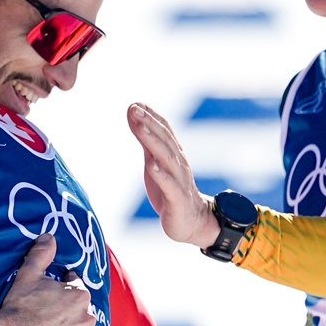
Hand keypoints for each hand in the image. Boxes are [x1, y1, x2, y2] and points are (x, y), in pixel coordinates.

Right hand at [0, 234, 93, 325]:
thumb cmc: (19, 307)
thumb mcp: (28, 275)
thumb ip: (42, 254)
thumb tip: (49, 237)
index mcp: (79, 296)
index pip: (75, 285)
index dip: (61, 287)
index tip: (48, 293)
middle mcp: (86, 318)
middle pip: (78, 309)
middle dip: (66, 309)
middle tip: (45, 313)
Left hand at [127, 103, 219, 247]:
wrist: (192, 221)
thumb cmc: (169, 190)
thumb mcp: (154, 162)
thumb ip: (145, 141)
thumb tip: (133, 117)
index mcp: (173, 154)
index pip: (164, 130)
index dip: (150, 116)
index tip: (135, 103)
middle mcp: (178, 163)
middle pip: (164, 140)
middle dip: (150, 123)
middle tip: (135, 109)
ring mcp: (179, 180)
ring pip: (167, 158)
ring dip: (154, 142)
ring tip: (141, 129)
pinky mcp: (177, 198)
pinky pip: (169, 185)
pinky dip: (161, 174)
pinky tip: (151, 166)